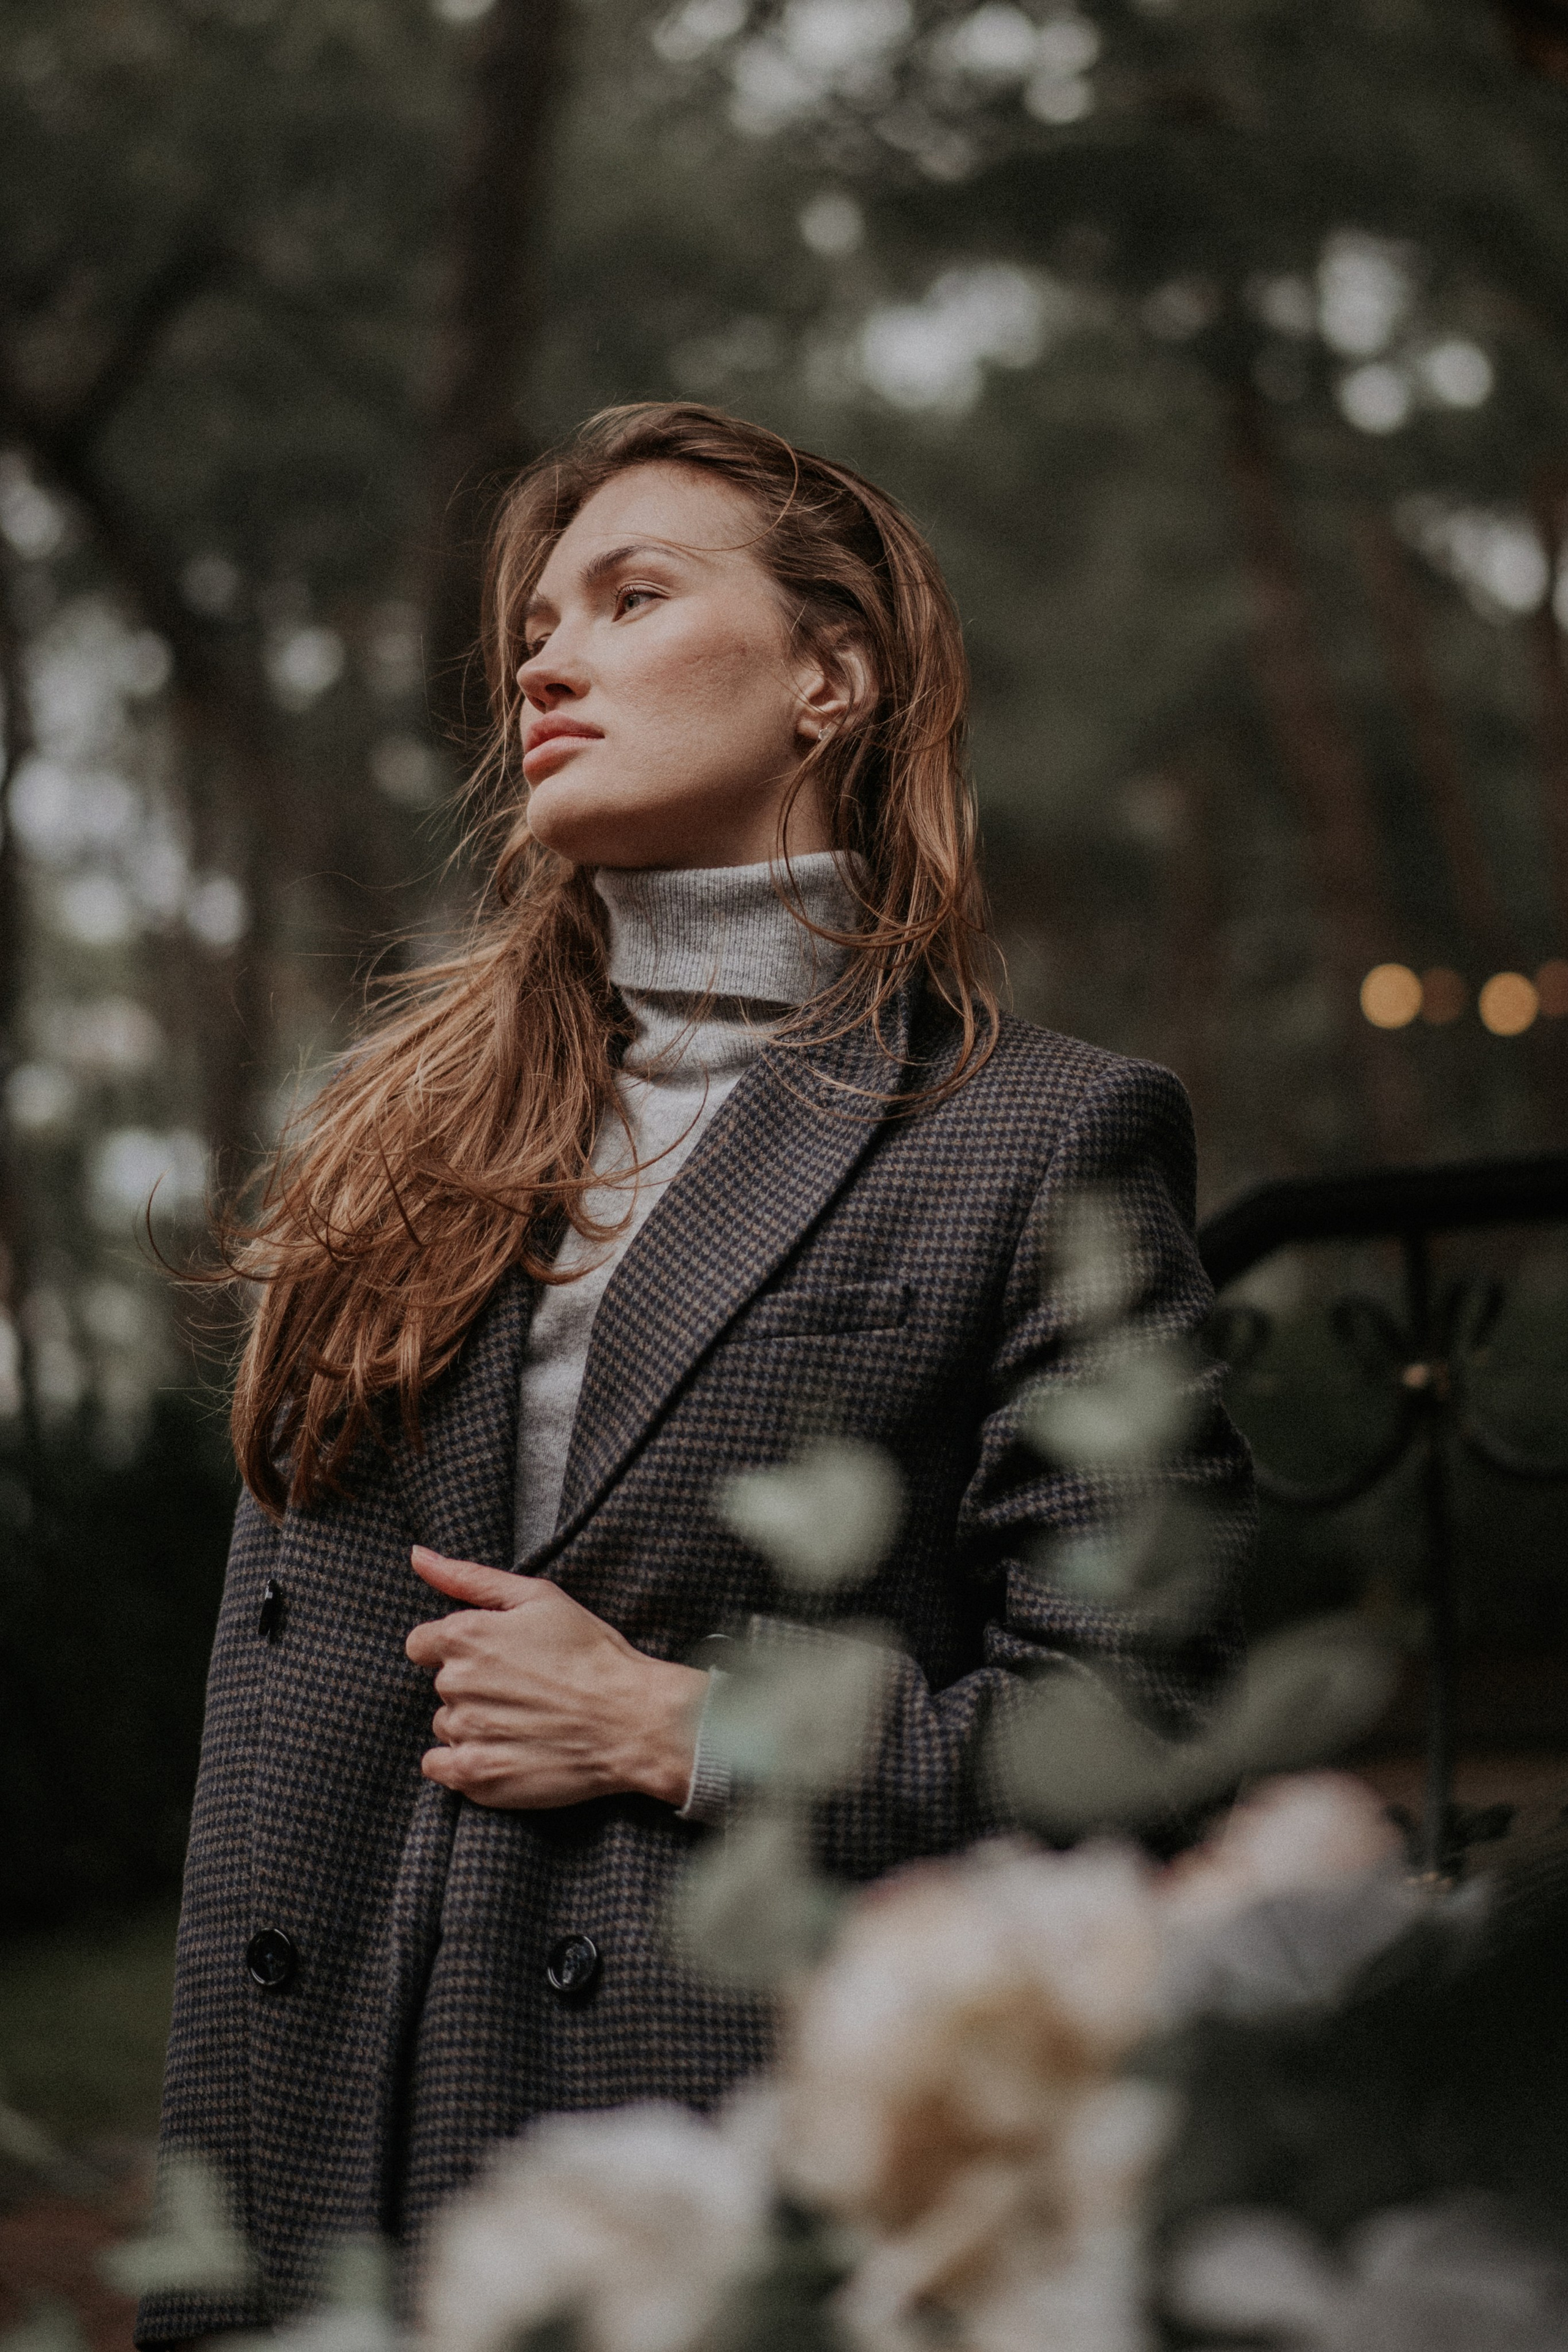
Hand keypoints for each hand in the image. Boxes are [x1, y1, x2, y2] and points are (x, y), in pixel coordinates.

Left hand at [405, 1547, 707, 1809]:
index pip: (421, 1644)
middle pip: (442, 1685)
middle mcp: (456, 1684)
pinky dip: (462, 1761)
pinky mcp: (475, 1776)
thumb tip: (418, 1556)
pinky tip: (502, 1751)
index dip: (455, 1648)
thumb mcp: (538, 1597)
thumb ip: (469, 1577)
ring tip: (523, 1720)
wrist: (633, 1720)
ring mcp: (465, 1733)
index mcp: (466, 1636)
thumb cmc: (591, 1653)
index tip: (491, 1657)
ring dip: (472, 1724)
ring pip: (447, 1725)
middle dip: (473, 1685)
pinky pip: (439, 1767)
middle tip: (524, 1688)